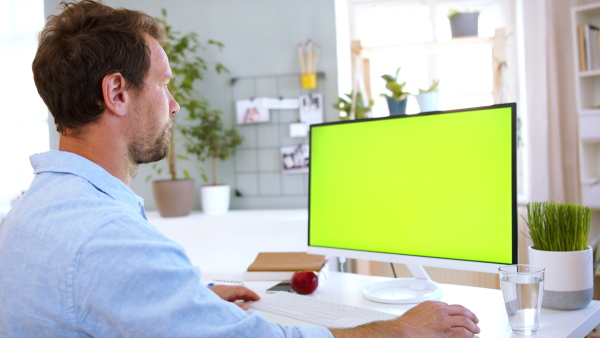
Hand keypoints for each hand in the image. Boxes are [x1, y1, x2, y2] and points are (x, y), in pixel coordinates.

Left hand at [208, 285, 259, 310]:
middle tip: (255, 301)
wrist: (189, 299)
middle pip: (238, 290)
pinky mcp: (214, 294)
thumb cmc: (204, 302)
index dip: (251, 294)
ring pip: (233, 293)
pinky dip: (234, 299)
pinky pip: (227, 295)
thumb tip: (245, 307)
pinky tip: (234, 304)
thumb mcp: (223, 307)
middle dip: (247, 295)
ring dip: (241, 297)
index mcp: (226, 290)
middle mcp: (222, 288)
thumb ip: (235, 307)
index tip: (258, 298)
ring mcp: (218, 291)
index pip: (242, 289)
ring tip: (247, 303)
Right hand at [330, 301, 479, 336]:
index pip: (451, 306)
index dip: (459, 311)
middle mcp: (441, 311)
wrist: (404, 331)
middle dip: (470, 316)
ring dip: (472, 326)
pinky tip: (471, 337)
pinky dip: (469, 335)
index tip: (462, 314)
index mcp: (434, 305)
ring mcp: (445, 322)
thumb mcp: (417, 310)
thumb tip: (431, 314)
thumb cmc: (407, 324)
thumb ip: (427, 310)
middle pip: (461, 311)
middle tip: (475, 320)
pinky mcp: (447, 333)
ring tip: (476, 330)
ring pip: (465, 321)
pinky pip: (463, 333)